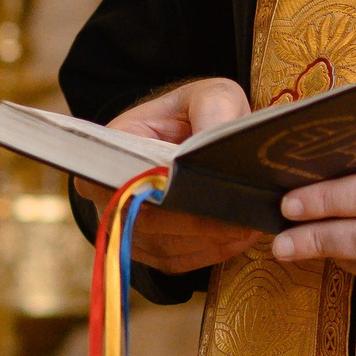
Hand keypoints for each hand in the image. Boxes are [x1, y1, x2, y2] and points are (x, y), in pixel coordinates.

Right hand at [77, 76, 259, 274]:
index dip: (162, 192)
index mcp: (112, 150)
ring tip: (248, 228)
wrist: (192, 133)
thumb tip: (212, 141)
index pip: (124, 180)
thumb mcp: (209, 94)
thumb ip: (212, 107)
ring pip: (163, 246)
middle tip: (241, 220)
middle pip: (145, 221)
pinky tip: (237, 240)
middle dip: (196, 223)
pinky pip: (174, 261)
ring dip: (206, 242)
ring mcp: (125, 225)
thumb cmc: (196, 112)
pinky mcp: (148, 248)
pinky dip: (207, 254)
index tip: (205, 193)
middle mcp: (108, 193)